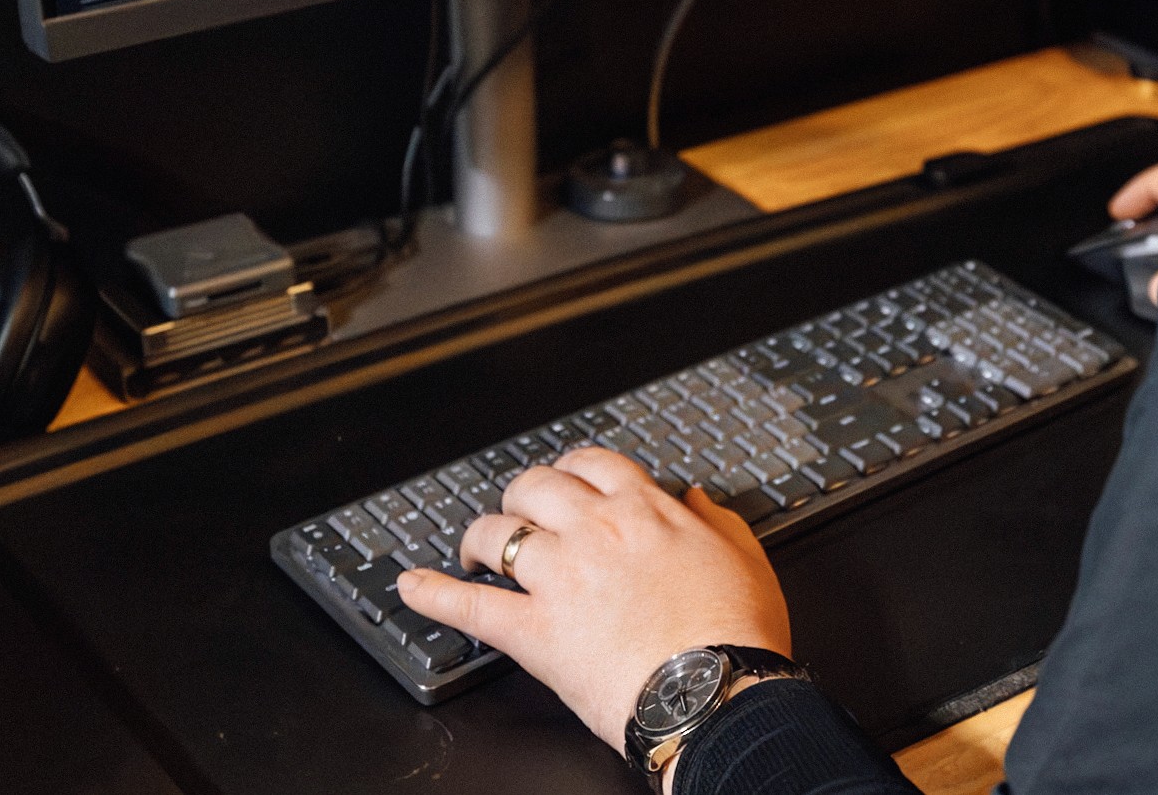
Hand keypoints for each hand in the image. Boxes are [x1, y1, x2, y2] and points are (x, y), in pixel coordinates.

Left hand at [397, 447, 790, 754]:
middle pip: (535, 487)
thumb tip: (697, 498)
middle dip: (522, 497)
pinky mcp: (535, 632)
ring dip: (480, 538)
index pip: (592, 464)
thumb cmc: (737, 635)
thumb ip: (719, 520)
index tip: (567, 482)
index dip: (572, 470)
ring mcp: (559, 579)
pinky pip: (469, 605)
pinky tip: (411, 586)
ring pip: (496, 534)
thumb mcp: (746, 558)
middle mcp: (595, 532)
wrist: (716, 694)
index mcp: (645, 511)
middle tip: (521, 516)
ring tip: (475, 551)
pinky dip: (433, 593)